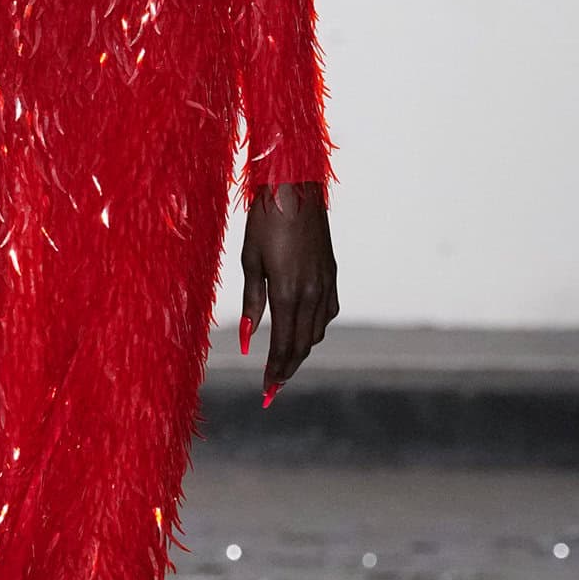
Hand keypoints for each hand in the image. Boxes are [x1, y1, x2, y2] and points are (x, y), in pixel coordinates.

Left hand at [239, 181, 337, 405]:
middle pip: (302, 345)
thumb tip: (247, 338)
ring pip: (316, 331)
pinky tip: (303, 330)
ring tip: (284, 362)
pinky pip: (327, 312)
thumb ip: (251, 303)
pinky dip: (315, 328)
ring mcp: (325, 283)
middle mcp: (312, 293)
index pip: (283, 345)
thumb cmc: (264, 221)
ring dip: (301, 350)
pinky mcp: (331, 273)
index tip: (267, 391)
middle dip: (287, 369)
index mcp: (288, 293)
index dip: (276, 371)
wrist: (294, 188)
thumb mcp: (250, 262)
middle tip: (274, 388)